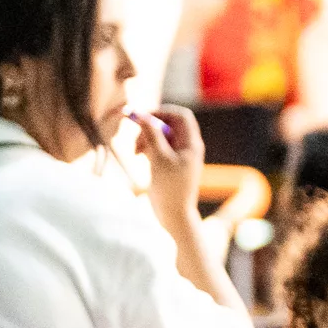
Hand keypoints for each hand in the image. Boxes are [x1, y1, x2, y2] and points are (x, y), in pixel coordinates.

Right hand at [136, 104, 206, 226]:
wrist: (173, 215)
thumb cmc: (171, 188)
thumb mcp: (160, 159)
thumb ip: (152, 135)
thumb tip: (143, 115)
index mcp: (192, 144)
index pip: (181, 116)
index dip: (162, 112)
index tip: (144, 117)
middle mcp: (187, 147)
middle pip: (168, 124)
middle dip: (150, 127)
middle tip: (136, 137)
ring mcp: (177, 155)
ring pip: (160, 135)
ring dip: (145, 138)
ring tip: (135, 151)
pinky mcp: (168, 164)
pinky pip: (156, 147)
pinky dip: (146, 148)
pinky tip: (139, 156)